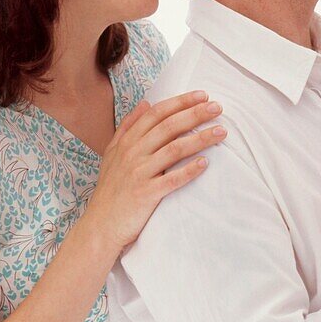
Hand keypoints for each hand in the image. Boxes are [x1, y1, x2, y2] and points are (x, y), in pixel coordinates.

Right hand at [83, 91, 226, 253]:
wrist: (100, 226)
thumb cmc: (111, 190)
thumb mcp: (112, 153)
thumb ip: (128, 127)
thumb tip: (145, 103)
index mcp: (127, 142)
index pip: (157, 114)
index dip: (180, 102)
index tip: (202, 96)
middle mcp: (133, 153)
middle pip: (169, 127)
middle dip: (195, 114)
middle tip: (218, 107)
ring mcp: (139, 173)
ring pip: (174, 149)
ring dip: (200, 138)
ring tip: (221, 132)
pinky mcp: (146, 194)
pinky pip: (172, 179)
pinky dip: (189, 170)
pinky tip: (205, 163)